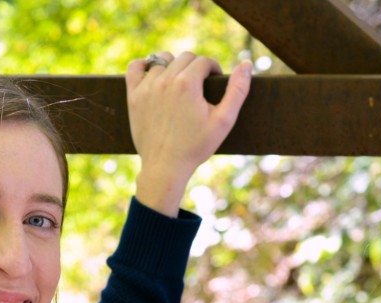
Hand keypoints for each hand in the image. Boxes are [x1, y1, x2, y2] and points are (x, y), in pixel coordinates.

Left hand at [125, 51, 250, 215]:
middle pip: (185, 57)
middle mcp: (165, 80)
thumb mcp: (223, 121)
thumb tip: (247, 65)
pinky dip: (144, 65)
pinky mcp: (133, 96)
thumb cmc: (196, 146)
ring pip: (162, 60)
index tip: (214, 82)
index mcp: (188, 84)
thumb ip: (237, 91)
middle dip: (195, 67)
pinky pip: (135, 67)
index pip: (204, 60)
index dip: (213, 69)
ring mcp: (147, 87)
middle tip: (199, 86)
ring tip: (179, 83)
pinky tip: (153, 74)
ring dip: (173, 66)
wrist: (165, 167)